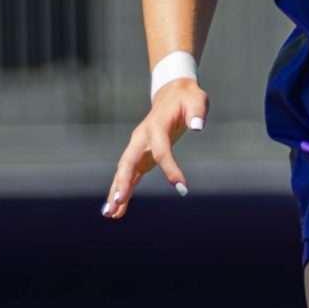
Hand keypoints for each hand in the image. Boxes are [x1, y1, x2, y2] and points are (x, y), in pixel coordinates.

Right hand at [101, 79, 207, 218]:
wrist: (173, 94)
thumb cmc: (187, 99)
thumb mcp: (196, 101)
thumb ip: (196, 114)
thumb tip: (198, 128)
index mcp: (156, 127)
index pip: (162, 151)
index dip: (171, 169)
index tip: (183, 188)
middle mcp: (142, 138)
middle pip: (129, 162)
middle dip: (123, 182)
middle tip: (118, 202)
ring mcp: (138, 147)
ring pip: (124, 171)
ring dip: (116, 191)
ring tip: (110, 214)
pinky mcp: (140, 155)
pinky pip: (129, 175)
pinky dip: (123, 191)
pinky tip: (117, 210)